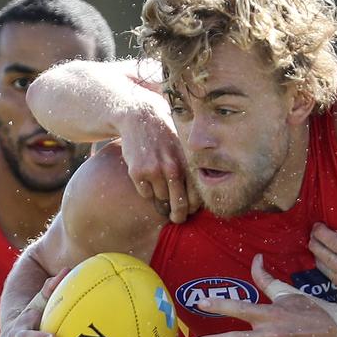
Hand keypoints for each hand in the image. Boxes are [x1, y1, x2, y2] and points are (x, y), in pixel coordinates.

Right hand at [116, 94, 200, 223]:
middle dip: (178, 216)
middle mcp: (173, 168)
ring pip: (161, 200)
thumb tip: (197, 203)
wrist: (141, 117)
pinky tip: (146, 177)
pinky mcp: (138, 172)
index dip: (192, 209)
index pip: (196, 198)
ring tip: (159, 188)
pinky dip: (146, 191)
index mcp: (188, 164)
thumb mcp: (184, 150)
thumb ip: (191, 172)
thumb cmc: (167, 138)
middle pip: (179, 205)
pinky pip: (145, 194)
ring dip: (161, 200)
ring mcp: (155, 170)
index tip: (189, 211)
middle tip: (176, 219)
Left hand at [309, 214, 336, 300]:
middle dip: (315, 242)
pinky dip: (328, 269)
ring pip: (324, 270)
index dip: (321, 233)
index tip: (317, 226)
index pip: (334, 243)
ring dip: (319, 256)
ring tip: (318, 245)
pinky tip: (329, 260)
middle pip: (323, 257)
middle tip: (314, 234)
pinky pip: (332, 281)